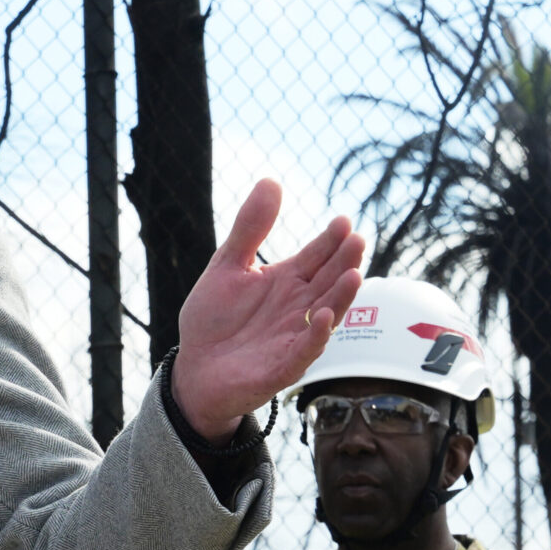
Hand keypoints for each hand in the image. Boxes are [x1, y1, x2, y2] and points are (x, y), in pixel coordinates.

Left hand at [170, 181, 365, 440]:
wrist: (193, 368)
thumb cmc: (214, 320)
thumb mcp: (226, 265)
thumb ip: (249, 229)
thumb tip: (271, 180)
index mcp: (287, 282)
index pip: (317, 256)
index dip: (330, 240)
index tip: (343, 221)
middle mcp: (298, 308)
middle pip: (328, 282)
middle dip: (344, 262)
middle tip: (357, 240)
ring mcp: (293, 338)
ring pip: (326, 315)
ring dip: (341, 297)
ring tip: (354, 274)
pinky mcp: (282, 367)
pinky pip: (304, 352)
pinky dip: (315, 335)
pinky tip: (323, 316)